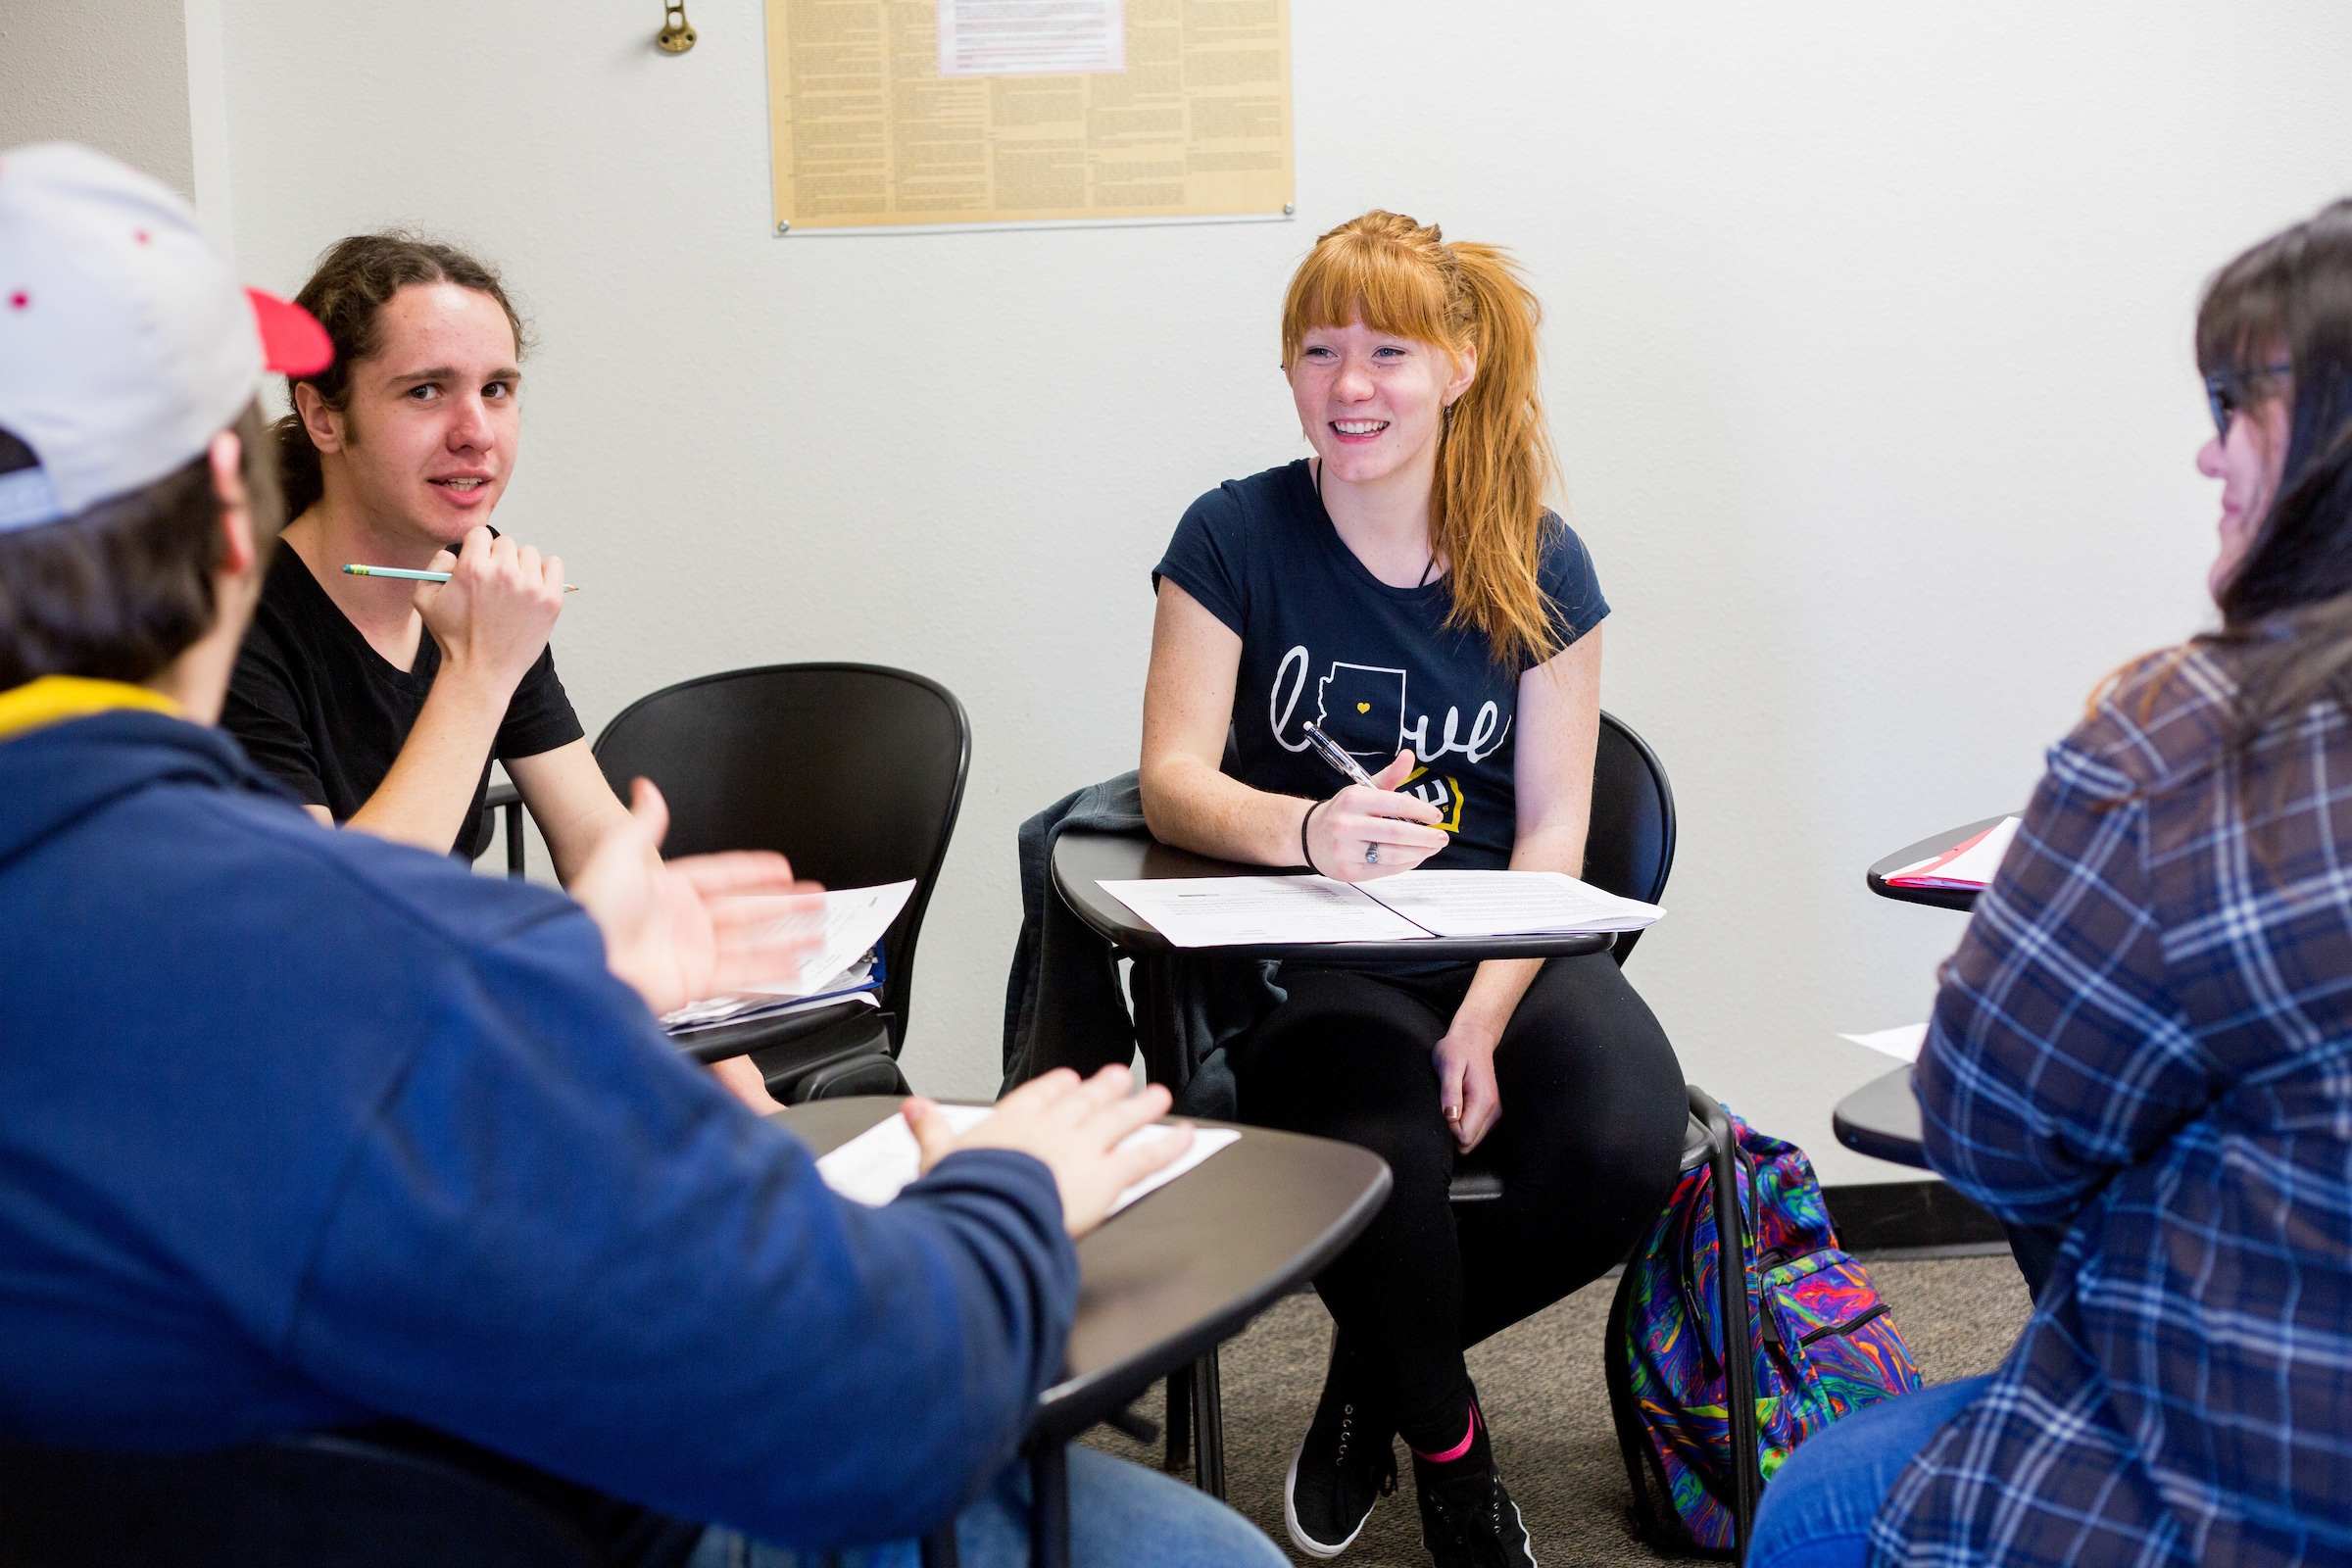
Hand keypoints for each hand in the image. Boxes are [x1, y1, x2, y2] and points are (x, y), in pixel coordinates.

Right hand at [415, 525, 565, 702]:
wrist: (481, 672)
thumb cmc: (453, 638)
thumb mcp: (425, 599)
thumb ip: (434, 565)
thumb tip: (454, 551)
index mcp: (473, 568)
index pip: (480, 534)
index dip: (476, 549)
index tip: (478, 564)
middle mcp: (504, 573)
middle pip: (506, 543)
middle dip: (497, 558)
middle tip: (494, 583)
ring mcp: (530, 587)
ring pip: (529, 553)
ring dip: (521, 566)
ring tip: (512, 590)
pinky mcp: (550, 601)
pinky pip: (554, 565)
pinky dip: (545, 571)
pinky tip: (533, 587)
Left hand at [570, 778, 823, 1015]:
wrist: (581, 959)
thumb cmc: (593, 909)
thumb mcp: (617, 851)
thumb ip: (643, 823)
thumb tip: (647, 791)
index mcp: (671, 889)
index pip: (723, 876)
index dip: (753, 872)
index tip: (781, 868)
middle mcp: (685, 922)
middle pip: (747, 910)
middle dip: (784, 904)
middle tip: (814, 899)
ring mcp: (692, 953)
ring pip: (753, 942)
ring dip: (788, 937)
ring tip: (819, 931)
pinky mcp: (695, 982)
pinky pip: (743, 975)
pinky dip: (771, 971)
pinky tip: (795, 966)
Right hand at [904, 1066, 1191, 1238]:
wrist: (993, 1215)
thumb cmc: (966, 1194)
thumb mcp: (937, 1158)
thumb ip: (929, 1129)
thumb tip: (912, 1108)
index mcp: (1012, 1124)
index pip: (1038, 1096)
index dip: (1056, 1088)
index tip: (1067, 1080)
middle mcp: (1053, 1129)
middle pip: (1084, 1101)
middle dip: (1104, 1088)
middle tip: (1119, 1076)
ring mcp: (1084, 1149)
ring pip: (1118, 1120)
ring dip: (1139, 1107)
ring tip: (1157, 1096)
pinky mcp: (1108, 1177)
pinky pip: (1145, 1157)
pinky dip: (1168, 1147)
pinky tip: (1184, 1138)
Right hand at [1307, 749, 1448, 881]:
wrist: (1308, 836)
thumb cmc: (1343, 812)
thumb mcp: (1363, 790)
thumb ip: (1390, 776)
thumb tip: (1409, 755)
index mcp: (1354, 799)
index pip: (1395, 803)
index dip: (1421, 810)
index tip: (1436, 816)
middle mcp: (1348, 824)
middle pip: (1396, 832)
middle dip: (1425, 837)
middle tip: (1442, 837)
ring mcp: (1346, 849)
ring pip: (1393, 854)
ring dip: (1419, 852)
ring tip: (1432, 847)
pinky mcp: (1349, 870)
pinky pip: (1385, 869)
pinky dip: (1405, 864)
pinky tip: (1415, 856)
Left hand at [1433, 1024, 1501, 1151]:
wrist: (1473, 1039)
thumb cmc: (1457, 1049)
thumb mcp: (1448, 1065)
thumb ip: (1450, 1092)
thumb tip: (1451, 1117)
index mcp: (1484, 1102)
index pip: (1464, 1138)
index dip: (1447, 1129)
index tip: (1441, 1109)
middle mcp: (1495, 1111)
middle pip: (1469, 1144)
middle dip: (1451, 1134)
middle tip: (1443, 1107)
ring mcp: (1495, 1113)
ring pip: (1471, 1141)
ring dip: (1457, 1130)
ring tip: (1449, 1105)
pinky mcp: (1491, 1113)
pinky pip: (1474, 1132)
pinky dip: (1462, 1126)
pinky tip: (1456, 1107)